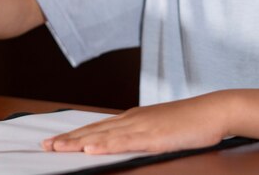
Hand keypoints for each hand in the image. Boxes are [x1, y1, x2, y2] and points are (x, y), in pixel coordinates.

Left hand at [42, 94, 229, 153]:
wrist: (213, 110)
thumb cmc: (189, 121)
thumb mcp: (159, 128)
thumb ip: (140, 134)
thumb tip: (123, 142)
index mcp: (132, 118)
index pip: (97, 127)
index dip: (75, 135)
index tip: (55, 141)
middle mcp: (132, 120)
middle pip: (94, 130)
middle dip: (68, 139)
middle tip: (45, 146)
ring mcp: (142, 127)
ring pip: (103, 136)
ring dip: (78, 142)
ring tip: (57, 147)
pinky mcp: (154, 136)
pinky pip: (125, 142)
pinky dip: (106, 145)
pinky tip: (91, 149)